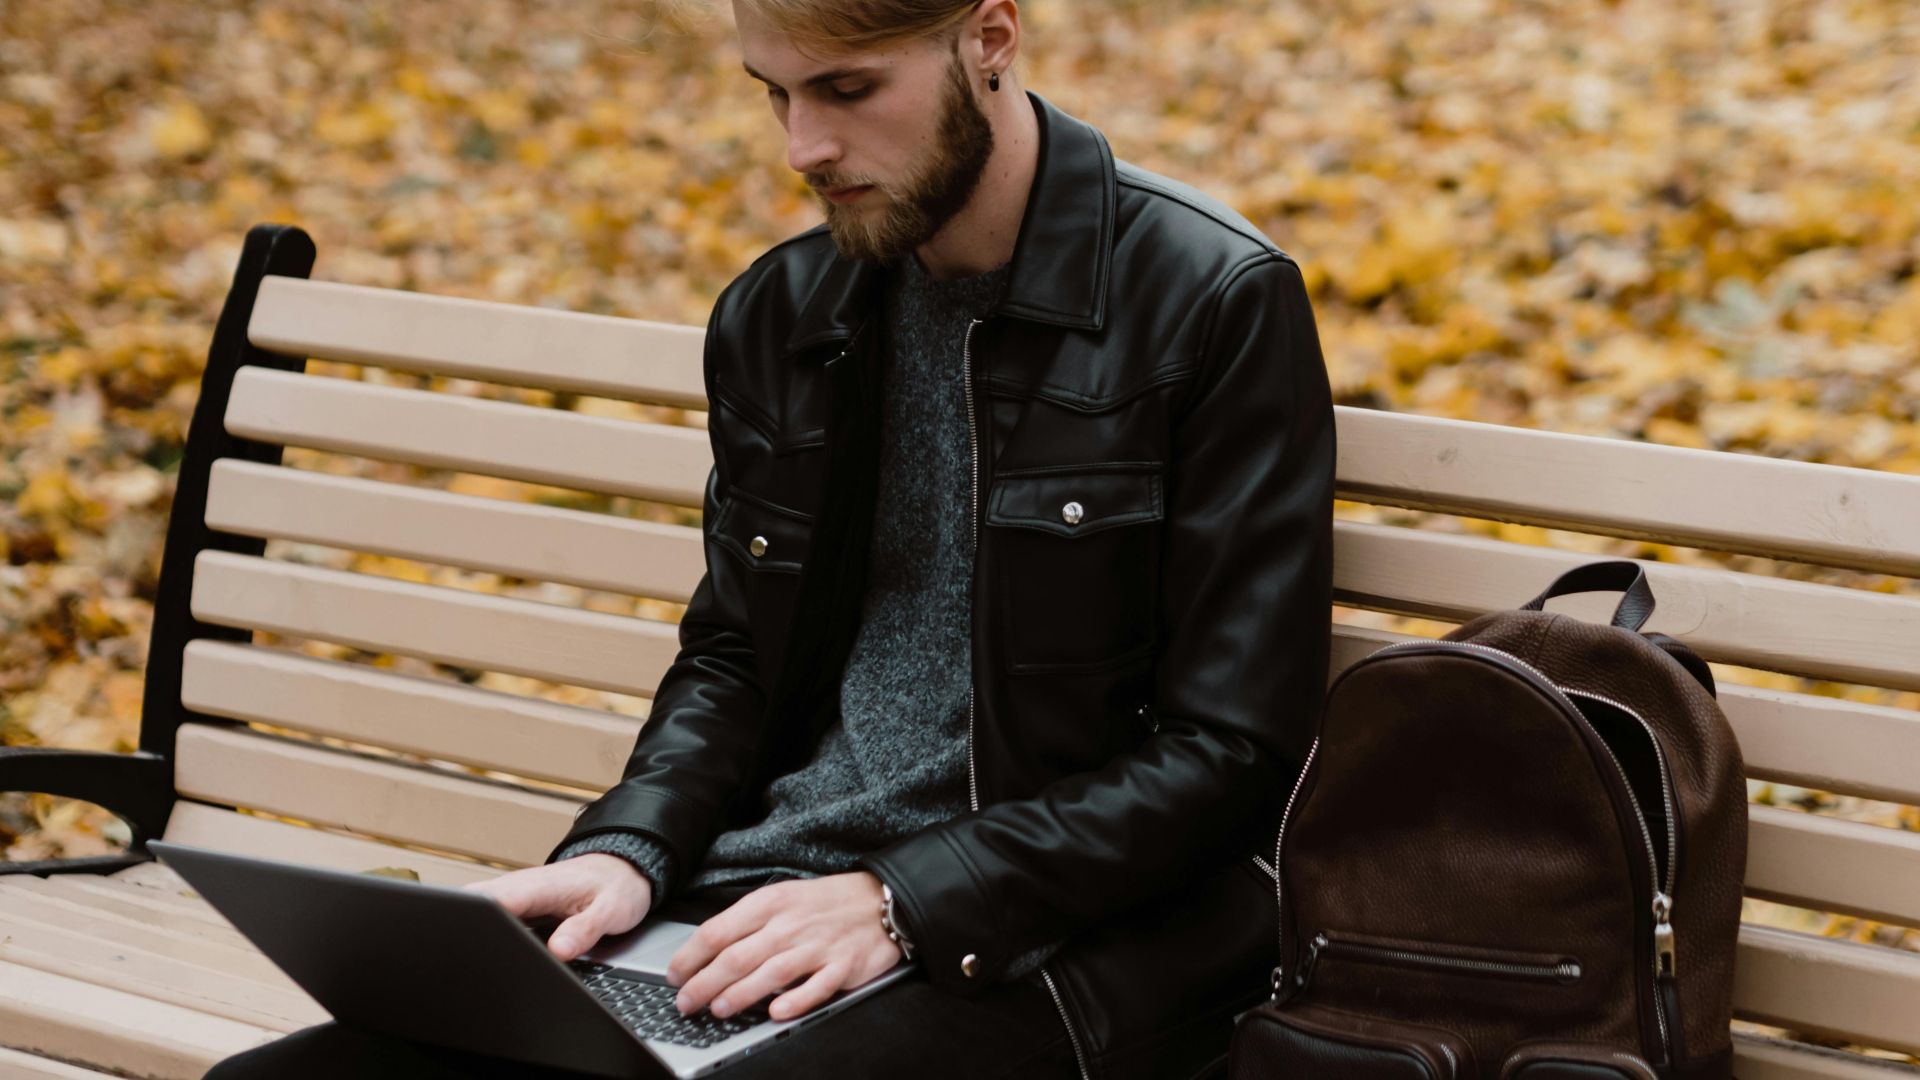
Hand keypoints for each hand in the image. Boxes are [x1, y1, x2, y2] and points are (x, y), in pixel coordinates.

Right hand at [461, 853, 653, 961]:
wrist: (622, 870)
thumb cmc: (616, 886)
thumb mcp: (611, 910)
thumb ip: (584, 930)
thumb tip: (557, 950)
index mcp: (538, 887)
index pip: (491, 901)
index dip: (472, 922)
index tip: (467, 945)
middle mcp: (520, 888)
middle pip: (473, 904)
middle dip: (462, 928)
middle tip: (465, 961)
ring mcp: (516, 896)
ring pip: (478, 909)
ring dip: (472, 930)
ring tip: (474, 961)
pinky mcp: (517, 905)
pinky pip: (492, 915)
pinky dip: (485, 931)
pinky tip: (489, 953)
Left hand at [665, 871, 903, 1022]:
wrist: (880, 900)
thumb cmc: (826, 902)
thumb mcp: (784, 896)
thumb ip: (749, 921)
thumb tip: (710, 950)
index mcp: (771, 903)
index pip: (719, 930)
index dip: (691, 956)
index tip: (674, 975)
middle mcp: (790, 924)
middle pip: (737, 957)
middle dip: (704, 983)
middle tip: (685, 1002)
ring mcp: (817, 946)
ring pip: (771, 973)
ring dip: (740, 994)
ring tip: (718, 1009)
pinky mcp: (843, 967)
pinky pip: (816, 988)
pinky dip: (795, 1001)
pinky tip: (775, 1013)